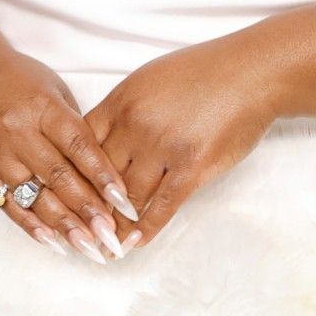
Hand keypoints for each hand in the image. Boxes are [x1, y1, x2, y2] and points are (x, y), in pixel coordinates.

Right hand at [0, 49, 139, 263]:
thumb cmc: (17, 79)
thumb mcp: (53, 88)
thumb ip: (74, 126)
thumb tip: (100, 168)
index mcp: (42, 107)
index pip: (77, 145)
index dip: (102, 174)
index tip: (122, 200)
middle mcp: (17, 133)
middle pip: (58, 176)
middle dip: (88, 209)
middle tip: (111, 235)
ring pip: (34, 197)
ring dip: (64, 225)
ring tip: (89, 247)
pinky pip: (7, 205)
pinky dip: (31, 226)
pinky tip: (53, 242)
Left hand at [81, 35, 280, 251]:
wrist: (251, 71)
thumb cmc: (205, 71)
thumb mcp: (152, 78)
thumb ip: (126, 108)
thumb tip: (104, 137)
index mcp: (123, 99)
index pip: (81, 143)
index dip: (71, 172)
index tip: (65, 193)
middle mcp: (137, 124)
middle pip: (99, 175)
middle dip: (87, 206)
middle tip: (77, 228)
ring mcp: (164, 147)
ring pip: (127, 197)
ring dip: (113, 224)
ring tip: (101, 243)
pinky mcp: (192, 167)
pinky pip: (162, 207)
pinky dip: (144, 229)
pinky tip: (132, 244)